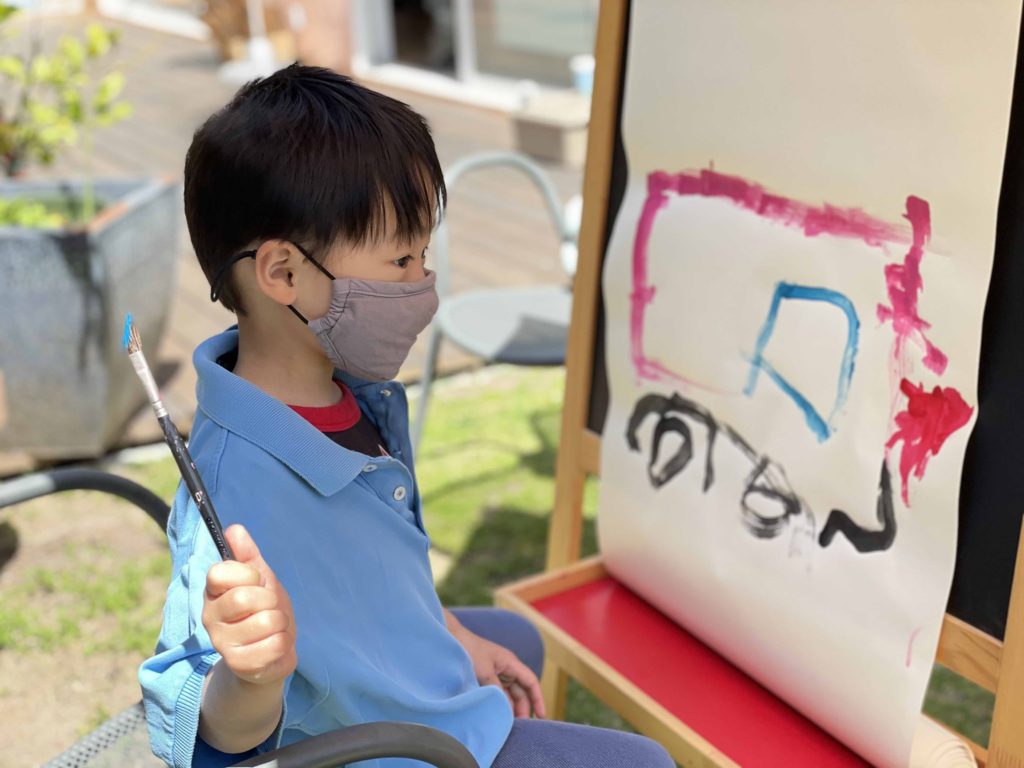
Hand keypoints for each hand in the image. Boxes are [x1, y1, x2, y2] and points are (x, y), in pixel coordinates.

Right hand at [202, 524, 296, 685]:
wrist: (270, 652)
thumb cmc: (263, 609)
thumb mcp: (260, 578)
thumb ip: (247, 554)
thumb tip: (234, 529)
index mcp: (213, 592)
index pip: (219, 573)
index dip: (246, 574)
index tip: (255, 582)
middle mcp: (210, 617)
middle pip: (245, 597)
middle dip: (270, 600)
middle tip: (268, 607)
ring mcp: (223, 643)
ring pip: (267, 621)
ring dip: (280, 622)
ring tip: (272, 627)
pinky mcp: (240, 664)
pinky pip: (276, 644)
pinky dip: (284, 642)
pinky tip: (273, 645)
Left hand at [453, 626, 545, 718]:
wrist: (452, 640)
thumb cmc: (470, 650)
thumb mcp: (484, 671)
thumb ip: (496, 689)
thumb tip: (505, 708)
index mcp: (511, 663)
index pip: (531, 682)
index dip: (538, 699)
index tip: (542, 716)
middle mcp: (507, 669)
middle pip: (521, 692)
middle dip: (523, 709)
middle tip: (520, 727)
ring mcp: (497, 674)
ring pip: (510, 695)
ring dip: (511, 708)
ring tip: (508, 724)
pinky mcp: (487, 679)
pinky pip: (499, 694)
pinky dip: (500, 705)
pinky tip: (498, 715)